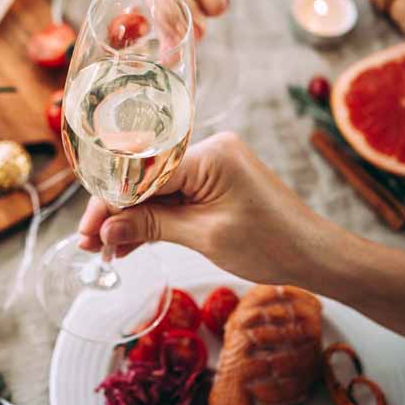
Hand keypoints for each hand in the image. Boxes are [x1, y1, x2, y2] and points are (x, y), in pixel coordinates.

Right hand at [78, 133, 339, 285]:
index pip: (141, 173)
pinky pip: (173, 195)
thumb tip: (104, 231)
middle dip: (115, 211)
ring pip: (155, 189)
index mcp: (209, 154)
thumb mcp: (204, 237)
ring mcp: (212, 163)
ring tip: (104, 249)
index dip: (109, 203)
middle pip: (144, 178)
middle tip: (88, 244)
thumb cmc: (271, 245)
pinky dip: (154, 218)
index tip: (86, 231)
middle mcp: (208, 149)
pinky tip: (130, 241)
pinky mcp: (215, 180)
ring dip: (131, 218)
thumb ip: (150, 227)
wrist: (317, 255)